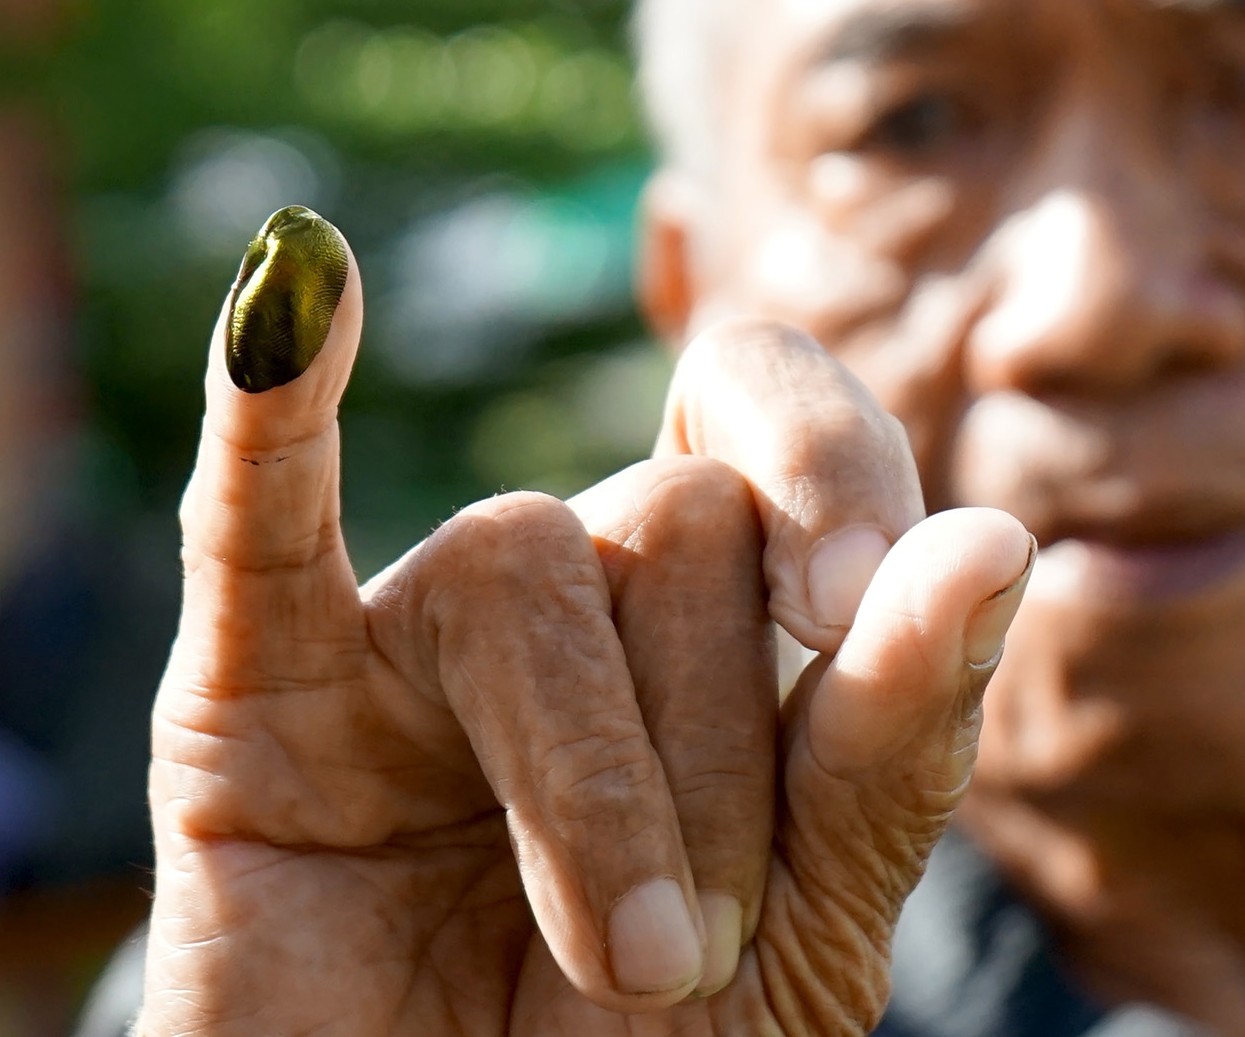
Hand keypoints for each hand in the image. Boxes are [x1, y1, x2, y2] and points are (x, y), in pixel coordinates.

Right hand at [142, 208, 1034, 1036]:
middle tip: (706, 942)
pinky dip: (271, 406)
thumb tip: (993, 534)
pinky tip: (297, 286)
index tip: (850, 606)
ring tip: (623, 957)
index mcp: (717, 608)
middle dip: (720, 742)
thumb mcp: (822, 916)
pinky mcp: (251, 704)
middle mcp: (570, 588)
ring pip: (520, 561)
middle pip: (672, 513)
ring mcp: (407, 635)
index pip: (769, 408)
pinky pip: (257, 523)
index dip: (827, 464)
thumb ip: (894, 739)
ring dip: (595, 785)